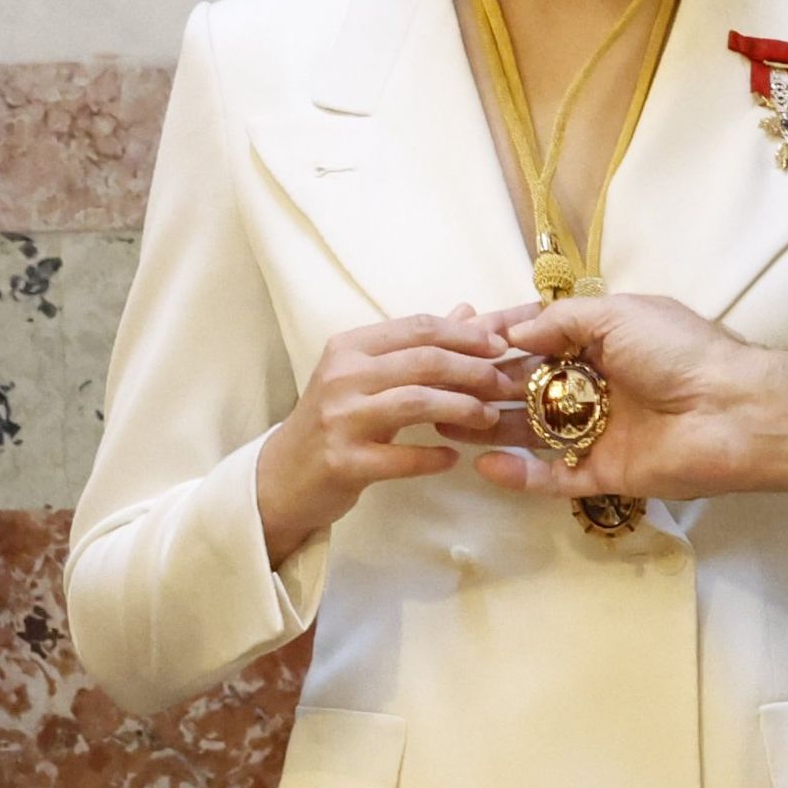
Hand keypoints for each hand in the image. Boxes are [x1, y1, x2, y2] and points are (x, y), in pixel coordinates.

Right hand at [254, 309, 523, 563]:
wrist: (282, 477)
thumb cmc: (333, 421)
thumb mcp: (366, 376)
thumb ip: (416, 345)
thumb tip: (469, 310)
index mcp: (348, 347)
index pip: (417, 327)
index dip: (465, 334)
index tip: (501, 346)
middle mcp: (341, 376)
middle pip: (424, 360)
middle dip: (474, 370)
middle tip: (505, 383)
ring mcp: (340, 418)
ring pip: (417, 402)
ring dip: (463, 408)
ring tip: (488, 417)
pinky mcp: (344, 461)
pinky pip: (402, 457)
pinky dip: (433, 457)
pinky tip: (453, 457)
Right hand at [467, 293, 787, 503]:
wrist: (733, 409)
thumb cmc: (679, 351)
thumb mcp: (618, 315)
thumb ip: (560, 322)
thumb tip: (511, 331)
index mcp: (602, 344)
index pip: (539, 340)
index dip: (500, 340)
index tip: (456, 340)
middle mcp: (596, 387)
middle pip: (527, 389)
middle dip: (483, 386)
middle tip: (438, 387)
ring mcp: (598, 433)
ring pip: (532, 434)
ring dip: (489, 429)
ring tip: (443, 425)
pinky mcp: (605, 474)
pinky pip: (554, 477)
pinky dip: (520, 475)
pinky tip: (484, 466)